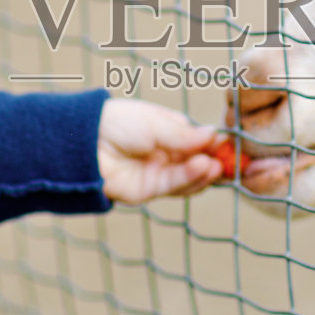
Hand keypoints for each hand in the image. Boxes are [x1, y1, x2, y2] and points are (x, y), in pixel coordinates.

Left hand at [97, 98, 223, 203]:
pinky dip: (192, 179)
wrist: (83, 144)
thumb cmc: (116, 123)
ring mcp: (159, 172)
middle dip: (215, 161)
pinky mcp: (150, 190)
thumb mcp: (154, 123)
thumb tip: (215, 134)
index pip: (198, 139)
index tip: (232, 144)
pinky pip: (177, 187)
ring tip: (215, 165)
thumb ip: (184, 134)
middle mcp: (166, 153)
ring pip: (191, 178)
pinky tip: (203, 168)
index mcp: (167, 131)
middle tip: (231, 160)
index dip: (215, 143)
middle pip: (198, 161)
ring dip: (205, 172)